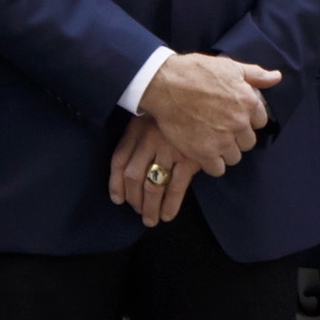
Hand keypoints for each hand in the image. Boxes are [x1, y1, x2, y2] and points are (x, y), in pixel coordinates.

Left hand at [109, 107, 198, 226]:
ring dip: (150, 207)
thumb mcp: (151, 117)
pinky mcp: (190, 157)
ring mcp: (170, 149)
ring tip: (151, 220)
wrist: (204, 100)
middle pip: (133, 176)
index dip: (115, 184)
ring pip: (153, 186)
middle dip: (134, 200)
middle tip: (138, 212)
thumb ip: (138, 138)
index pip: (119, 160)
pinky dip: (170, 205)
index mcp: (137, 128)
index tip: (118, 199)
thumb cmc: (176, 113)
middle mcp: (150, 139)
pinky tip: (167, 215)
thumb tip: (127, 172)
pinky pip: (176, 187)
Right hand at [135, 53, 278, 174]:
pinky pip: (218, 169)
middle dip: (236, 137)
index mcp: (249, 102)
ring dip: (224, 152)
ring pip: (234, 157)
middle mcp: (239, 123)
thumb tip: (277, 77)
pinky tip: (202, 151)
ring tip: (209, 140)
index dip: (245, 120)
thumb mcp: (230, 66)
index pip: (260, 122)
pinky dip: (212, 163)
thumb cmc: (196, 71)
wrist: (165, 84)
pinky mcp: (205, 153)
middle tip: (218, 129)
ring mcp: (223, 140)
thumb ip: (256, 74)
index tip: (232, 117)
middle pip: (247, 142)